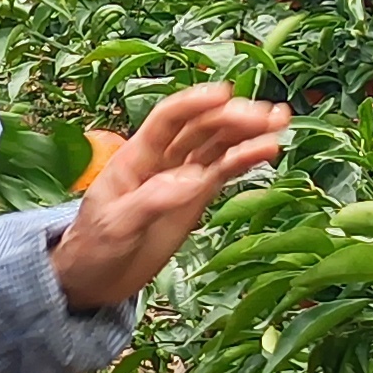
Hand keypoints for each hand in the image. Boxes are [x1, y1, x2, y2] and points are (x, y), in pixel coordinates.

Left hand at [50, 85, 292, 313]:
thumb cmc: (94, 249)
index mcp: (135, 157)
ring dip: (246, 132)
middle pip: (200, 127)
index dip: (195, 103)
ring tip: (279, 121)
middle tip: (265, 116)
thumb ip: (152, 201)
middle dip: (232, 117)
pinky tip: (268, 150)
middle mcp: (162, 160)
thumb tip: (195, 179)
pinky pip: (224, 172)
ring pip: (217, 146)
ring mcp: (182, 178)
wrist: (94, 279)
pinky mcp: (196, 198)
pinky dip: (245, 159)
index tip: (225, 93)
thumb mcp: (116, 227)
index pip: (168, 119)